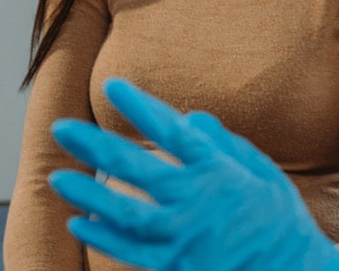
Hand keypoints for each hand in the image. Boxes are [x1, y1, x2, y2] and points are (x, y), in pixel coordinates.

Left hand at [48, 79, 338, 270]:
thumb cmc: (281, 225)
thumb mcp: (266, 176)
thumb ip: (227, 146)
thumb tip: (193, 117)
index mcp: (220, 174)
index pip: (173, 132)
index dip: (141, 107)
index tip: (112, 85)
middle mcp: (197, 203)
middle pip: (137, 169)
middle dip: (95, 146)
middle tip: (60, 128)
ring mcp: (184, 239)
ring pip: (125, 214)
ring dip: (88, 194)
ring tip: (57, 178)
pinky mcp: (175, 268)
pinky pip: (132, 253)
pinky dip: (104, 239)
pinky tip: (79, 224)